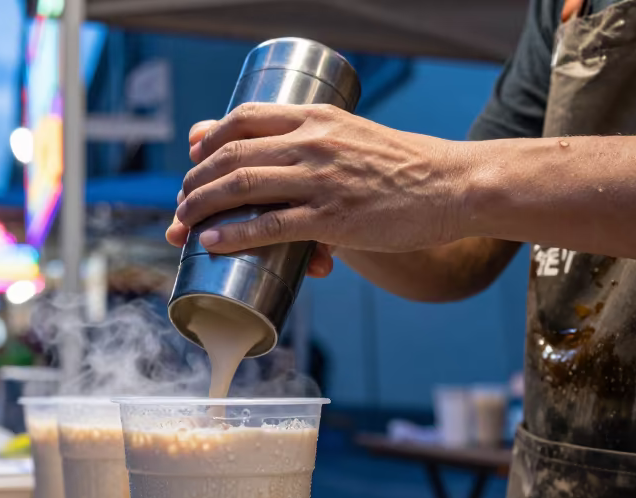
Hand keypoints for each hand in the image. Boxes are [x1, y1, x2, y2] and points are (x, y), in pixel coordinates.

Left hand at [167, 104, 470, 261]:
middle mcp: (314, 143)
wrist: (452, 185)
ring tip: (184, 224)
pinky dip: (233, 234)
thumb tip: (275, 151)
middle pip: (232, 155)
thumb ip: (308, 139)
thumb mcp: (349, 134)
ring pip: (242, 187)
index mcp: (317, 116)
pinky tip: (212, 243)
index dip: (209, 140)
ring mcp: (322, 181)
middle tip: (183, 202)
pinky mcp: (333, 219)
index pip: (243, 118)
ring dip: (202, 207)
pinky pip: (270, 226)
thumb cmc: (400, 165)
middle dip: (195, 180)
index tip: (193, 158)